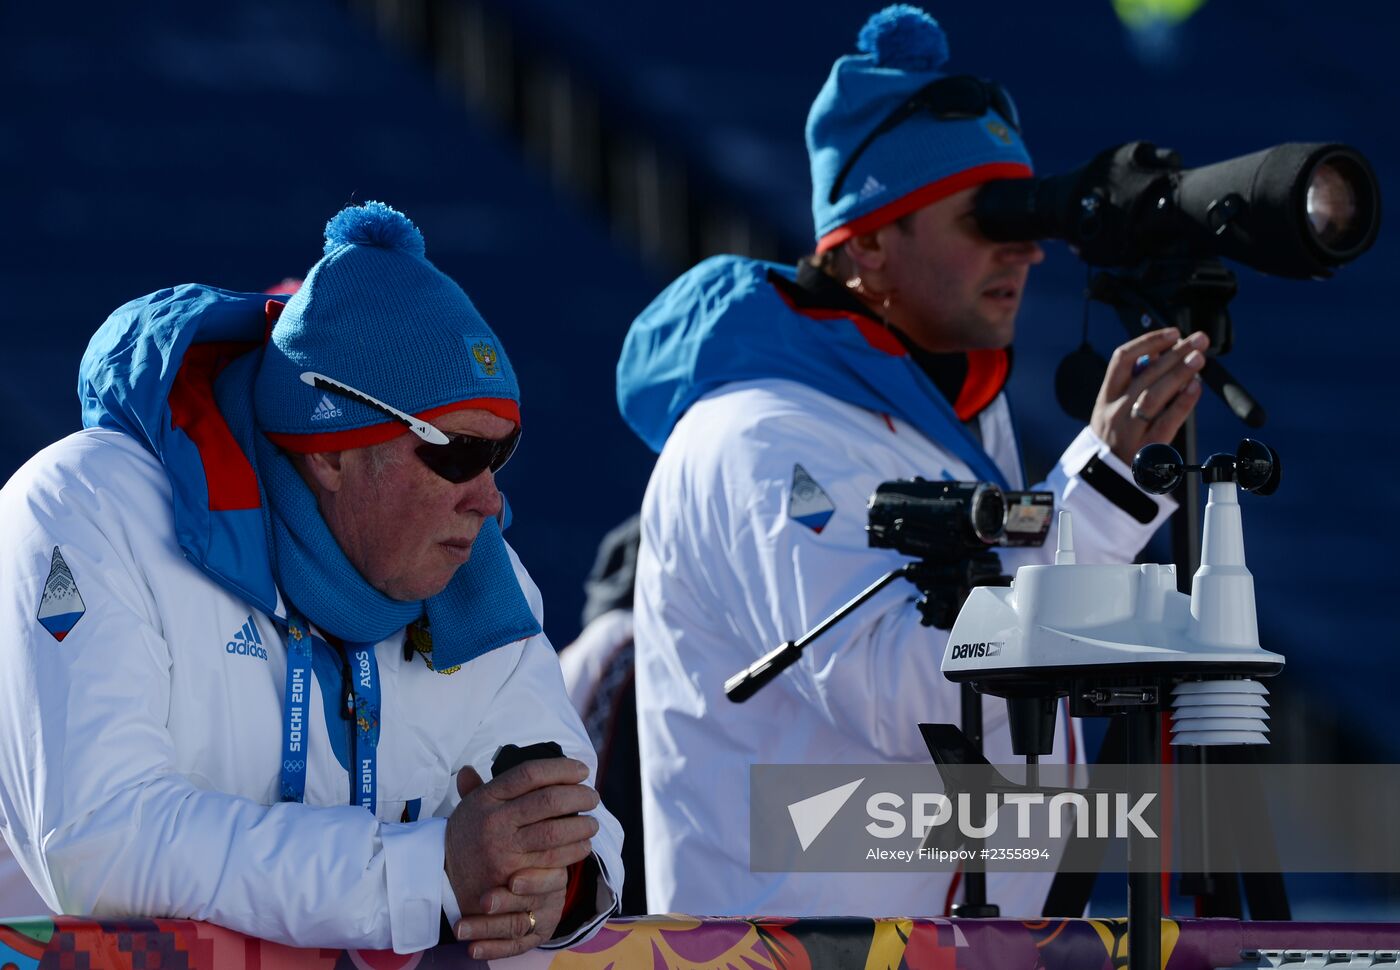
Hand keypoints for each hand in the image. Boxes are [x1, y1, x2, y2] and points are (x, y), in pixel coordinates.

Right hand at [444, 758, 599, 959]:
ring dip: (582, 826)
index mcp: (487, 798)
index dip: (561, 768)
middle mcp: (495, 821)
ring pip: (555, 832)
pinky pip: (552, 860)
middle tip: (593, 797)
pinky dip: (574, 851)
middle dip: (579, 796)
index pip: (530, 774)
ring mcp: (503, 849)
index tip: (581, 770)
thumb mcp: (466, 809)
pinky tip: (583, 846)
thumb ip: (475, 787)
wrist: (441, 881)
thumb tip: (470, 767)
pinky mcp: (512, 875)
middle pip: (549, 801)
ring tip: (592, 823)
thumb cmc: (464, 839)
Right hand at [1091, 328, 1207, 463]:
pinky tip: (1196, 387)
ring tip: (1199, 357)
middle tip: (1198, 340)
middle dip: (1174, 352)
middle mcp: (1115, 410)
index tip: (1172, 333)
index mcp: (1106, 397)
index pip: (1122, 359)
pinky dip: (1183, 402)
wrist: (1104, 481)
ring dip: (1178, 373)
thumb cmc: (1115, 440)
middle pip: (1145, 374)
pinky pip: (1167, 421)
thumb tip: (1159, 354)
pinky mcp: (1146, 447)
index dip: (1148, 342)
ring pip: (1154, 395)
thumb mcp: (1112, 409)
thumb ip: (1133, 383)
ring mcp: (1129, 429)